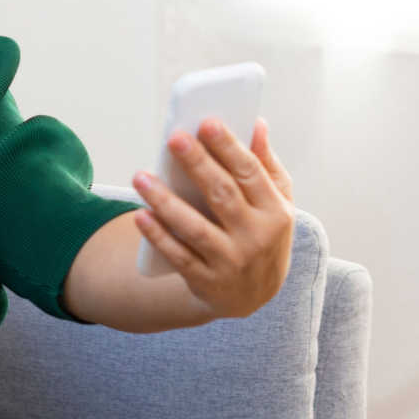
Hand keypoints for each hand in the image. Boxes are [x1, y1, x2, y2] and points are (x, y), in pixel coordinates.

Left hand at [130, 117, 295, 320]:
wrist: (254, 296)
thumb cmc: (263, 235)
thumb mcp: (277, 203)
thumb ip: (266, 164)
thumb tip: (257, 124)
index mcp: (276, 211)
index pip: (250, 173)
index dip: (228, 147)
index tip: (206, 122)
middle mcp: (257, 237)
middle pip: (222, 194)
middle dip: (198, 164)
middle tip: (174, 138)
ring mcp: (232, 262)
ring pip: (195, 228)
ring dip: (165, 201)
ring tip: (141, 176)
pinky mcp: (207, 281)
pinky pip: (179, 256)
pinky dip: (159, 236)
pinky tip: (141, 215)